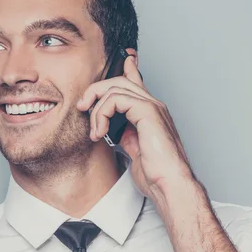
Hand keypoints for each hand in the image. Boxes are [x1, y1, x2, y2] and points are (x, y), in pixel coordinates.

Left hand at [76, 54, 198, 200]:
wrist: (168, 185)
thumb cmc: (155, 174)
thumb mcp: (134, 150)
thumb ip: (124, 135)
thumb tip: (110, 131)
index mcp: (150, 113)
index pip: (135, 82)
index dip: (125, 69)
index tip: (114, 66)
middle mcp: (153, 106)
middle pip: (119, 81)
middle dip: (95, 91)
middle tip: (82, 107)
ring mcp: (152, 107)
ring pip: (115, 87)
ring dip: (96, 109)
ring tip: (94, 131)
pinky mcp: (148, 113)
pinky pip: (117, 99)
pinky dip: (102, 113)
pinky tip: (99, 131)